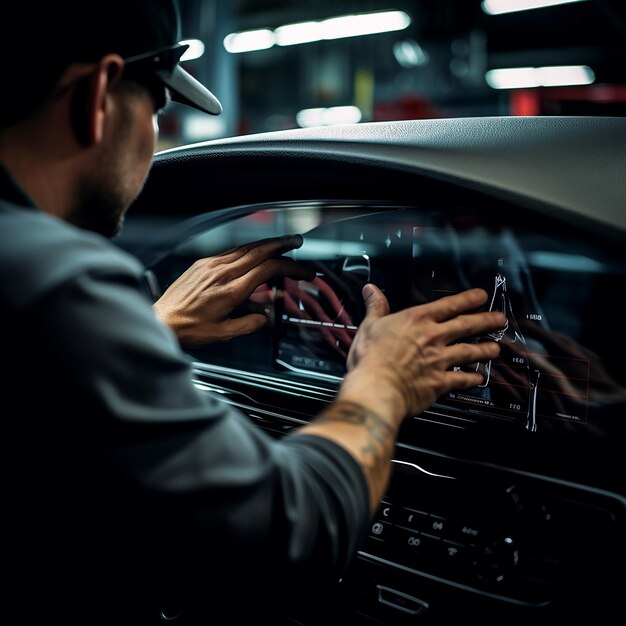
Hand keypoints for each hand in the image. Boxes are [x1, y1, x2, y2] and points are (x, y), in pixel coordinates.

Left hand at [153, 234, 314, 345]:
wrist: (160, 320)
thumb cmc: (187, 329)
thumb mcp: (223, 334)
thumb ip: (248, 324)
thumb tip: (264, 318)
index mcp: (230, 290)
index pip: (267, 270)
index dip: (289, 267)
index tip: (302, 271)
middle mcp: (221, 273)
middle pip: (258, 252)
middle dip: (281, 245)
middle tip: (297, 242)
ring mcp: (210, 265)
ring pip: (244, 248)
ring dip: (265, 244)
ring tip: (281, 243)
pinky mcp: (201, 264)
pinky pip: (230, 252)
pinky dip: (247, 250)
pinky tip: (253, 252)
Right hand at [340, 284, 506, 422]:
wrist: (377, 387)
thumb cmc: (371, 358)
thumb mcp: (369, 325)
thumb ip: (375, 306)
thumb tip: (371, 290)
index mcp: (417, 320)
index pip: (448, 305)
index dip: (467, 299)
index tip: (481, 296)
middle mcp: (433, 337)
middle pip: (466, 325)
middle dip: (486, 320)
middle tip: (499, 319)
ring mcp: (439, 360)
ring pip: (469, 351)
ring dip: (485, 349)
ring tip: (495, 348)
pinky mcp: (440, 382)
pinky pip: (461, 379)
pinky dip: (472, 379)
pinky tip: (479, 378)